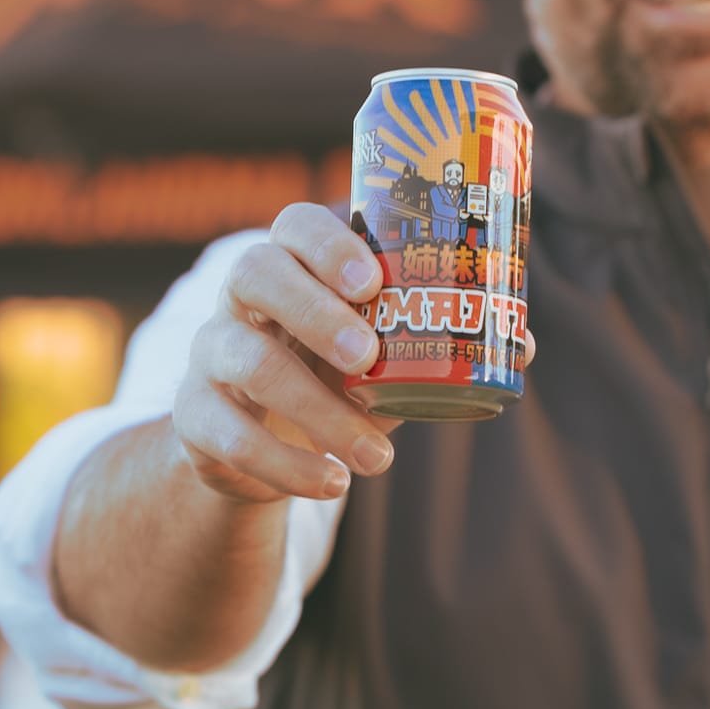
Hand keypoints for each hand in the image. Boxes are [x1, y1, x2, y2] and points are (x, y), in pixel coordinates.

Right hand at [172, 204, 401, 504]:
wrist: (259, 448)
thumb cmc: (330, 380)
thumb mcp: (373, 357)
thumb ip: (421, 345)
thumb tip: (516, 342)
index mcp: (290, 265)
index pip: (295, 226)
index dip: (329, 245)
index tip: (373, 281)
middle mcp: (239, 297)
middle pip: (255, 271)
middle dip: (314, 311)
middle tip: (367, 355)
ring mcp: (210, 352)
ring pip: (250, 363)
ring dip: (319, 412)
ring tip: (377, 457)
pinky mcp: (192, 414)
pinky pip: (232, 436)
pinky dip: (289, 466)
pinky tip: (334, 482)